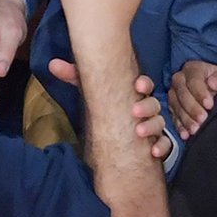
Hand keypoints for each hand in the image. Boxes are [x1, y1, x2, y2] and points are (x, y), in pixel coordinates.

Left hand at [51, 59, 171, 160]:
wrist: (116, 135)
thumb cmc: (107, 107)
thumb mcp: (91, 91)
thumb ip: (74, 77)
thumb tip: (52, 63)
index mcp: (134, 93)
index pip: (144, 84)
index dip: (144, 83)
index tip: (137, 84)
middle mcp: (146, 108)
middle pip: (153, 103)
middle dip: (146, 106)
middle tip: (134, 111)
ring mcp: (152, 125)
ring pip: (159, 123)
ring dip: (152, 126)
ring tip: (139, 132)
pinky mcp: (155, 142)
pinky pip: (164, 144)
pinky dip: (162, 147)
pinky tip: (153, 153)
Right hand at [168, 59, 216, 137]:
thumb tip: (213, 83)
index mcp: (193, 69)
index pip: (193, 80)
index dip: (200, 93)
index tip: (209, 104)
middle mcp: (180, 80)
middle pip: (182, 94)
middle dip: (192, 108)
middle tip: (202, 119)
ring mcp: (174, 94)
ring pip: (176, 106)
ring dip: (185, 119)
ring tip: (195, 129)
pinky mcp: (173, 108)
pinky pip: (173, 117)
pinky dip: (179, 126)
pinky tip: (185, 134)